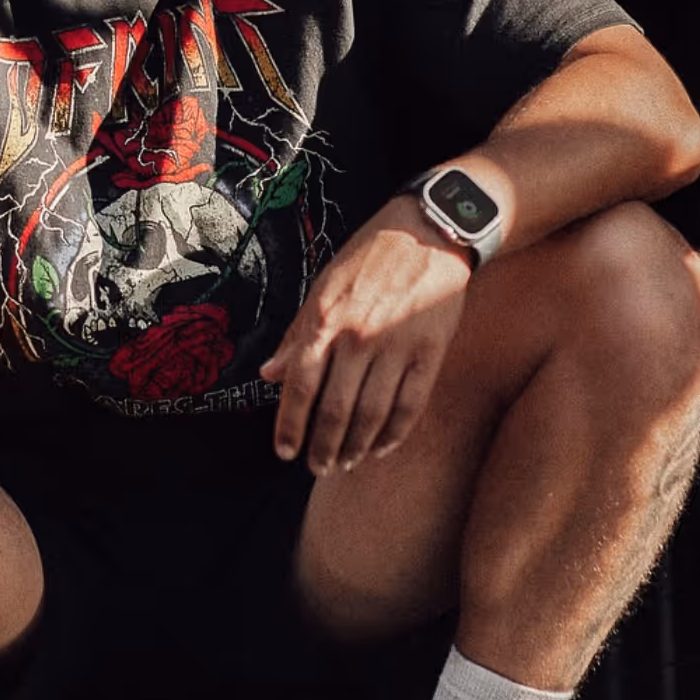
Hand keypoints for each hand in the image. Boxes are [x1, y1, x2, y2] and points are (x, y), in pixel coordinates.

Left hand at [259, 196, 473, 474]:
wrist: (430, 231)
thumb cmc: (369, 257)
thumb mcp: (323, 287)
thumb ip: (297, 334)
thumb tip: (268, 375)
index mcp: (326, 319)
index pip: (299, 385)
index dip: (289, 424)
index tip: (285, 452)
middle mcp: (359, 336)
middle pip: (335, 409)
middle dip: (323, 446)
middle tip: (318, 468)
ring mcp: (397, 345)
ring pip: (372, 413)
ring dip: (356, 447)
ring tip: (346, 463)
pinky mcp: (431, 351)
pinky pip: (411, 404)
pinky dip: (394, 433)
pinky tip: (381, 447)